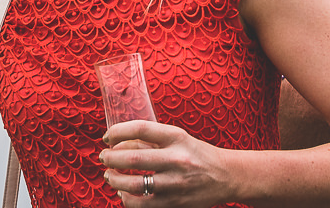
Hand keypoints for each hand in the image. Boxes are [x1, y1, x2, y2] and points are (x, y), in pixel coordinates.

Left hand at [97, 122, 234, 207]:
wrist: (226, 176)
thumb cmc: (196, 155)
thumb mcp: (179, 139)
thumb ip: (151, 141)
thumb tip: (117, 144)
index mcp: (177, 137)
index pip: (140, 129)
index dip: (117, 131)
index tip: (107, 137)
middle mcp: (177, 159)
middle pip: (133, 159)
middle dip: (110, 159)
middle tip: (103, 158)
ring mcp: (176, 183)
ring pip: (134, 185)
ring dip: (115, 180)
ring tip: (109, 176)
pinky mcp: (175, 203)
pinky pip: (142, 204)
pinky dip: (127, 199)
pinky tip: (123, 194)